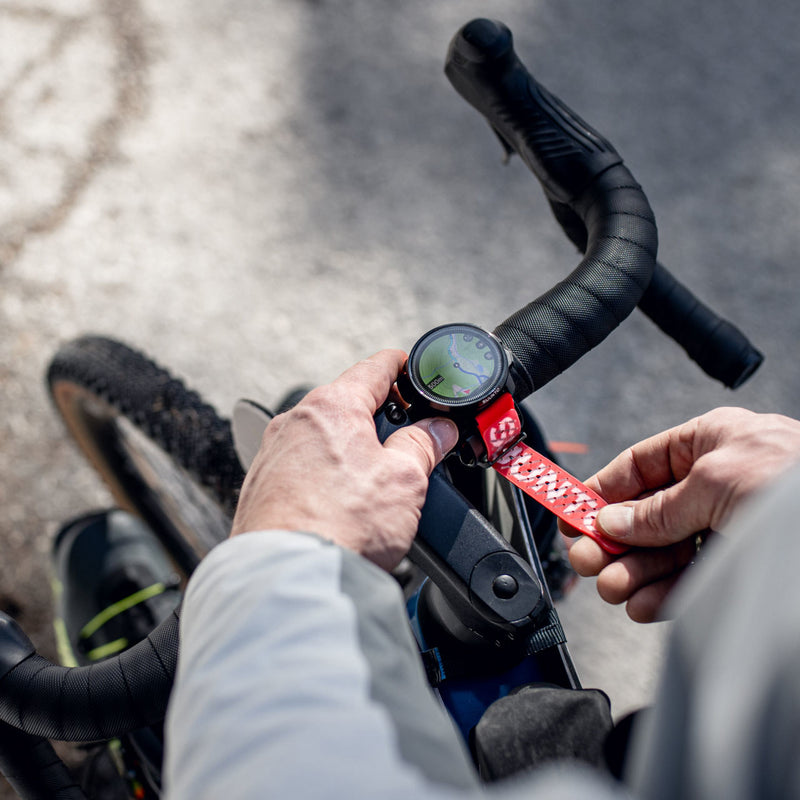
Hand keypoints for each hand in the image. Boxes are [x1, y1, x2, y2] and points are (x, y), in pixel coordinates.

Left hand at [230, 350, 458, 570]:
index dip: (403, 366)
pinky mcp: (264, 483)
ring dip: (353, 446)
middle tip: (409, 439)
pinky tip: (343, 500)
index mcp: (331, 406)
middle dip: (381, 416)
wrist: (289, 577)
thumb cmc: (342, 525)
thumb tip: (438, 429)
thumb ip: (423, 444)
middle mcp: (295, 421)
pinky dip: (328, 470)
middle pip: (348, 402)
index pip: (375, 367)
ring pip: (325, 434)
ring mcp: (274, 452)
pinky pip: (304, 462)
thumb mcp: (404, 479)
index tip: (414, 370)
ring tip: (378, 479)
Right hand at [561, 407, 799, 621]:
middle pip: (647, 515)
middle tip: (588, 562)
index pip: (640, 465)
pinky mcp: (742, 568)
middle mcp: (718, 485)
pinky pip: (691, 581)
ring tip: (613, 589)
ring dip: (634, 573)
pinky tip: (644, 604)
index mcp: (712, 444)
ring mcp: (730, 528)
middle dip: (615, 541)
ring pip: (665, 553)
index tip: (572, 515)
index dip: (602, 491)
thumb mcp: (715, 482)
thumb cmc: (798, 487)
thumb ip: (658, 508)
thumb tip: (613, 522)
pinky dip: (663, 594)